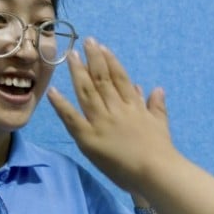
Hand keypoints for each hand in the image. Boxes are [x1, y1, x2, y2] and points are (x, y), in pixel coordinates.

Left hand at [47, 38, 176, 192]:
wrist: (156, 171)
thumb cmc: (161, 151)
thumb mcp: (161, 124)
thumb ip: (157, 106)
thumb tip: (156, 88)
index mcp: (133, 106)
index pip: (120, 79)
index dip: (110, 61)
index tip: (102, 47)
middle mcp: (116, 109)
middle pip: (102, 80)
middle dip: (93, 59)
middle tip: (85, 42)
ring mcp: (101, 122)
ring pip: (87, 92)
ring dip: (78, 73)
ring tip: (70, 56)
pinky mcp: (89, 139)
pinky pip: (72, 119)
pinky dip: (61, 104)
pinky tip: (53, 91)